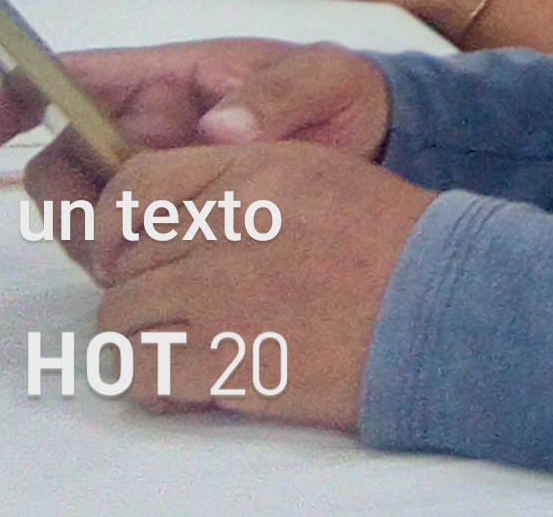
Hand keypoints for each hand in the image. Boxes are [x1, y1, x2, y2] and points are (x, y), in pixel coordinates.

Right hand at [0, 40, 393, 266]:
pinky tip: (174, 276)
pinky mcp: (173, 220)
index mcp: (170, 76)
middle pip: (62, 163)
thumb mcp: (323, 79)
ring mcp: (157, 177)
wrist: (380, 143)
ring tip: (165, 253)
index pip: (70, 78)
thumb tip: (217, 128)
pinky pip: (122, 246)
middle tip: (115, 236)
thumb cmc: (344, 94)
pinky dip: (128, 268)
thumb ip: (274, 97)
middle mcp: (147, 126)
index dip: (11, 100)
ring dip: (99, 242)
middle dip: (68, 203)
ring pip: (85, 213)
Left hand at [82, 139, 434, 431]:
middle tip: (171, 306)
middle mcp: (227, 226)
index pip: (135, 187)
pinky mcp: (226, 361)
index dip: (112, 224)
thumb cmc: (391, 243)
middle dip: (139, 287)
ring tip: (172, 346)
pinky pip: (141, 372)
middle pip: (126, 261)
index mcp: (251, 170)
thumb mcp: (317, 176)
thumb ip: (237, 184)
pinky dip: (148, 381)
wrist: (441, 306)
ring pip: (120, 319)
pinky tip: (178, 381)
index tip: (119, 249)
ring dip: (138, 336)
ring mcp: (220, 296)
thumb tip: (167, 220)